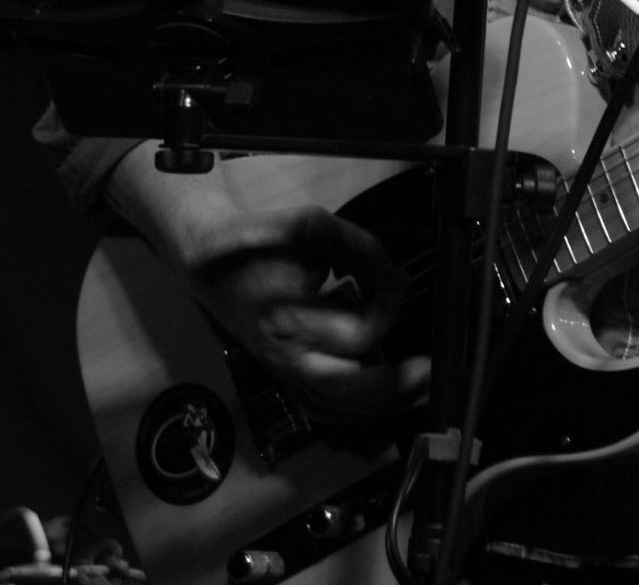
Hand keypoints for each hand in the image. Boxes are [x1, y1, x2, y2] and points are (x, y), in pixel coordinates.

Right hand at [185, 201, 430, 423]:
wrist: (207, 260)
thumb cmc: (260, 240)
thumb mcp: (312, 228)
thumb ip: (360, 249)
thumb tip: (397, 278)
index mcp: (291, 323)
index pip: (360, 332)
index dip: (388, 304)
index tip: (395, 279)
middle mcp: (287, 361)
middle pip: (351, 393)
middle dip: (397, 387)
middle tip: (430, 372)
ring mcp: (284, 375)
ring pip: (339, 410)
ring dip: (384, 405)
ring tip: (420, 389)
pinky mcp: (284, 377)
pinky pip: (324, 410)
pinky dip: (356, 411)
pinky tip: (384, 401)